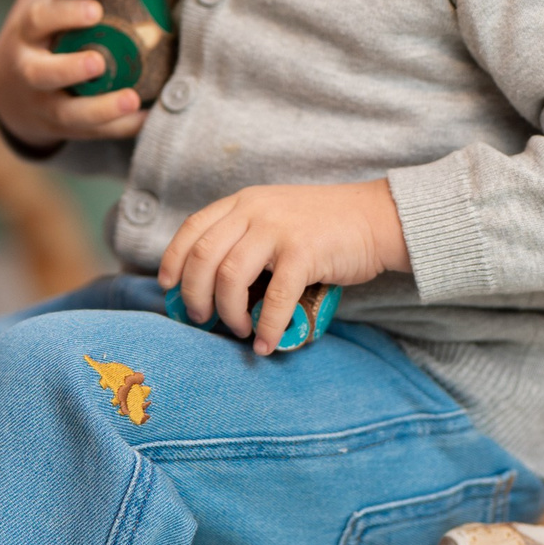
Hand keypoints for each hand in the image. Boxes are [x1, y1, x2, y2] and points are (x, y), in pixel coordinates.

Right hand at [0, 0, 146, 147]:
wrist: (8, 89)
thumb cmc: (38, 31)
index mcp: (26, 30)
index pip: (39, 19)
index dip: (64, 14)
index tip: (94, 10)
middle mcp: (28, 68)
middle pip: (43, 72)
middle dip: (70, 68)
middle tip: (99, 60)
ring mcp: (43, 102)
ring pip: (67, 113)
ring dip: (99, 109)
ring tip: (132, 100)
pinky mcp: (60, 126)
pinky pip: (89, 133)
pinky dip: (118, 128)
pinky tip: (147, 117)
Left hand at [158, 180, 409, 355]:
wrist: (376, 218)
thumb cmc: (324, 225)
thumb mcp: (275, 215)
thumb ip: (245, 236)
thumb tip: (211, 283)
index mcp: (243, 202)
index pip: (192, 229)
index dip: (173, 260)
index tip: (167, 287)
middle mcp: (255, 211)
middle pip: (203, 257)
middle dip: (195, 295)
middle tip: (201, 319)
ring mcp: (278, 230)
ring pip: (230, 277)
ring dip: (228, 313)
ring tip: (239, 329)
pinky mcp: (304, 252)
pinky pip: (273, 297)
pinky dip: (265, 326)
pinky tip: (265, 342)